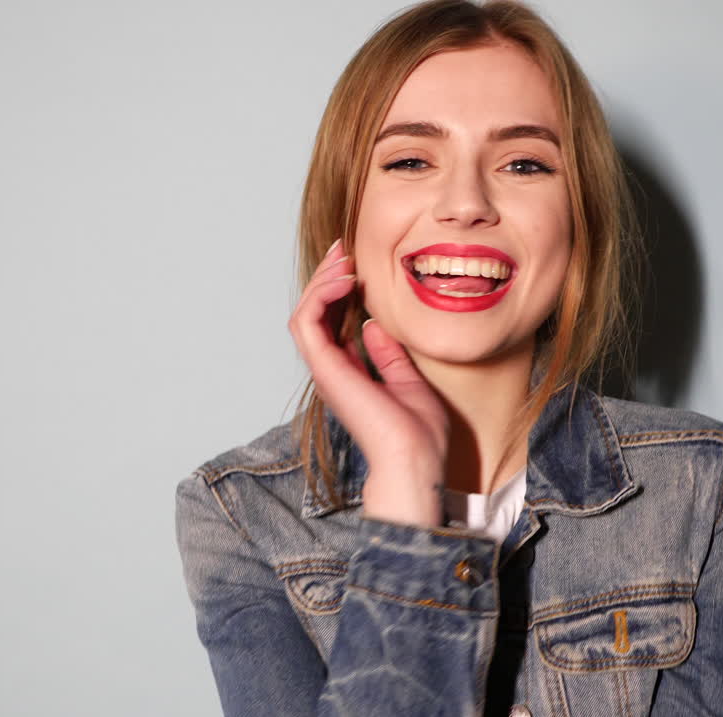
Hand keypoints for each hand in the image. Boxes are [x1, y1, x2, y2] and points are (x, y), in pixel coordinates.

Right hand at [287, 238, 449, 527]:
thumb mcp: (408, 381)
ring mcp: (325, 371)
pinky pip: (307, 323)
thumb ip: (388, 355)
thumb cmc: (418, 434)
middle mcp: (331, 371)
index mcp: (348, 373)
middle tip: (345, 251)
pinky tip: (343, 281)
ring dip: (320, 282)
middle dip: (326, 277)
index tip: (355, 264)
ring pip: (304, 314)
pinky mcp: (325, 370)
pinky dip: (320, 296)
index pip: (330, 322)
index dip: (337, 290)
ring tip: (343, 261)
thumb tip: (374, 326)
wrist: (416, 459)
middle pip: (313, 313)